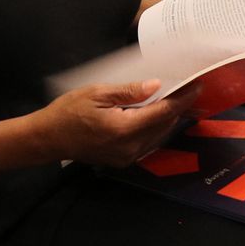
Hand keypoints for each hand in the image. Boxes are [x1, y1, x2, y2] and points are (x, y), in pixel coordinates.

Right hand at [33, 80, 198, 168]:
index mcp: (124, 129)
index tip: (197, 85)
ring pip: (158, 136)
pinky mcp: (122, 160)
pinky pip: (148, 143)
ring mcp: (127, 157)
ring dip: (169, 118)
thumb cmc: (68, 112)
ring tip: (177, 99)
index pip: (163, 113)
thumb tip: (156, 86)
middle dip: (178, 107)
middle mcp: (129, 147)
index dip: (182, 99)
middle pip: (164, 126)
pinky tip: (157, 115)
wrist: (47, 139)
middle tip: (188, 88)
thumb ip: (128, 92)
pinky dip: (156, 128)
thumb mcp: (97, 93)